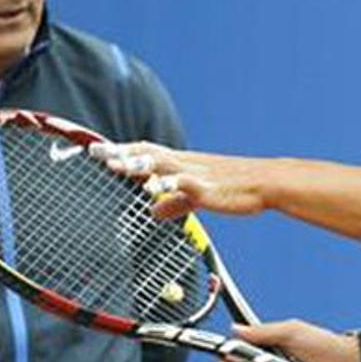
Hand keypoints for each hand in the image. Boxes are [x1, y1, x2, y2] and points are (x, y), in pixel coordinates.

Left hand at [89, 141, 267, 218]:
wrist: (266, 183)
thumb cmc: (233, 188)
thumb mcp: (196, 197)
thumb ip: (174, 203)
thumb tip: (153, 212)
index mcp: (180, 164)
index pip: (145, 151)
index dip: (120, 150)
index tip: (95, 150)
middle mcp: (184, 163)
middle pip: (147, 153)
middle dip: (121, 152)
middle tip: (94, 152)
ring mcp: (196, 173)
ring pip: (163, 163)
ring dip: (139, 163)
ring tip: (117, 165)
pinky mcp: (208, 187)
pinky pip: (185, 184)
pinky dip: (169, 185)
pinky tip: (154, 189)